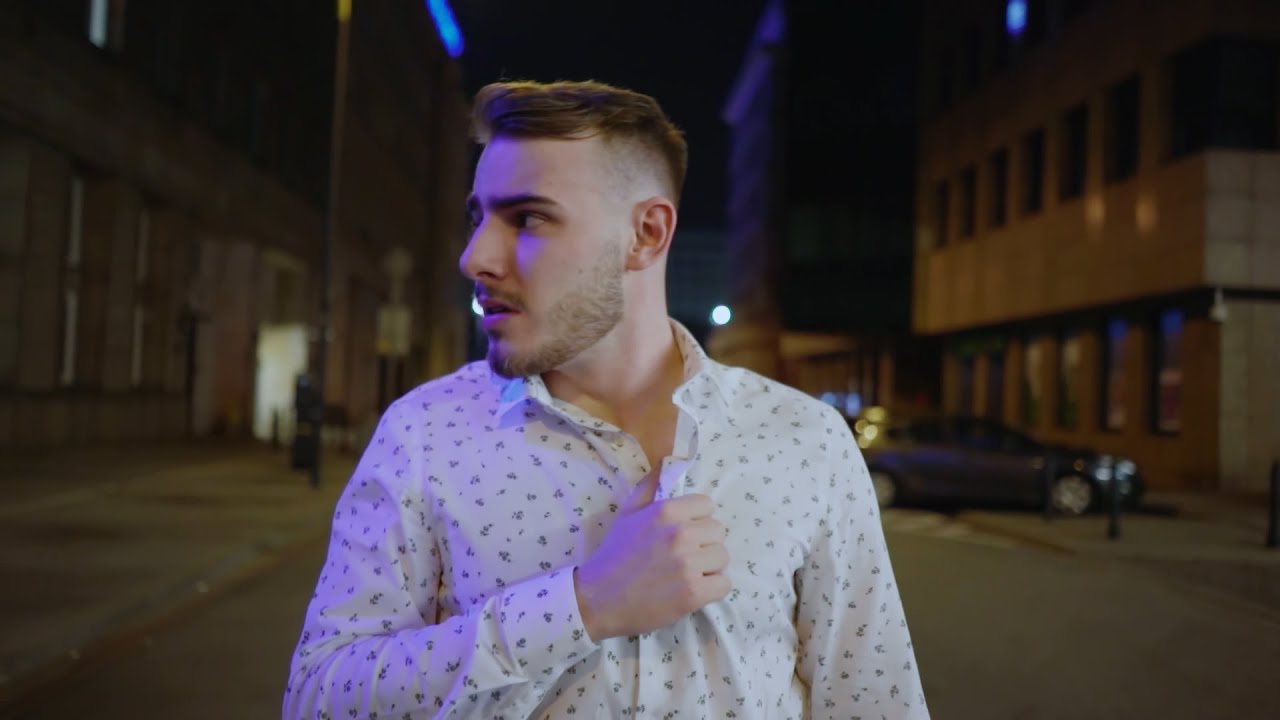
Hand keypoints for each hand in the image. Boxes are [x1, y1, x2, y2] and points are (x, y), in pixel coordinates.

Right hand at [574, 469, 730, 640]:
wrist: (599, 598)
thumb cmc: (614, 554)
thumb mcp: (627, 513)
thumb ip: (648, 487)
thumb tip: (664, 463)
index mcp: (666, 511)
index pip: (707, 506)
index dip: (697, 520)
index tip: (684, 534)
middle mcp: (681, 534)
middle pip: (718, 532)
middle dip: (704, 543)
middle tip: (684, 557)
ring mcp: (689, 564)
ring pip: (722, 558)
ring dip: (709, 567)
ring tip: (687, 574)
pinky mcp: (694, 593)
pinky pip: (723, 584)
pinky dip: (712, 589)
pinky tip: (693, 590)